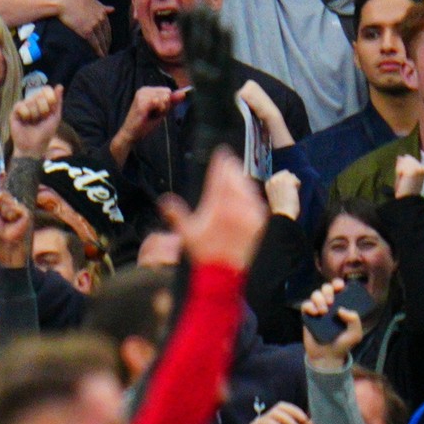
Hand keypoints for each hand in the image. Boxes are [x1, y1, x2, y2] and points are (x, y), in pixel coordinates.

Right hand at [163, 148, 267, 273]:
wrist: (223, 271)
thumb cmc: (203, 252)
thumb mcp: (186, 233)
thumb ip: (176, 214)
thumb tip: (164, 201)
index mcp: (215, 206)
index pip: (219, 177)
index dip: (220, 163)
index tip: (221, 153)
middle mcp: (234, 207)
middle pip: (235, 179)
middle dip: (232, 167)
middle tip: (229, 160)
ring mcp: (248, 213)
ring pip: (247, 187)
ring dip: (241, 179)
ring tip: (237, 173)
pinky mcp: (259, 221)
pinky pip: (256, 201)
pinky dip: (251, 194)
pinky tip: (247, 192)